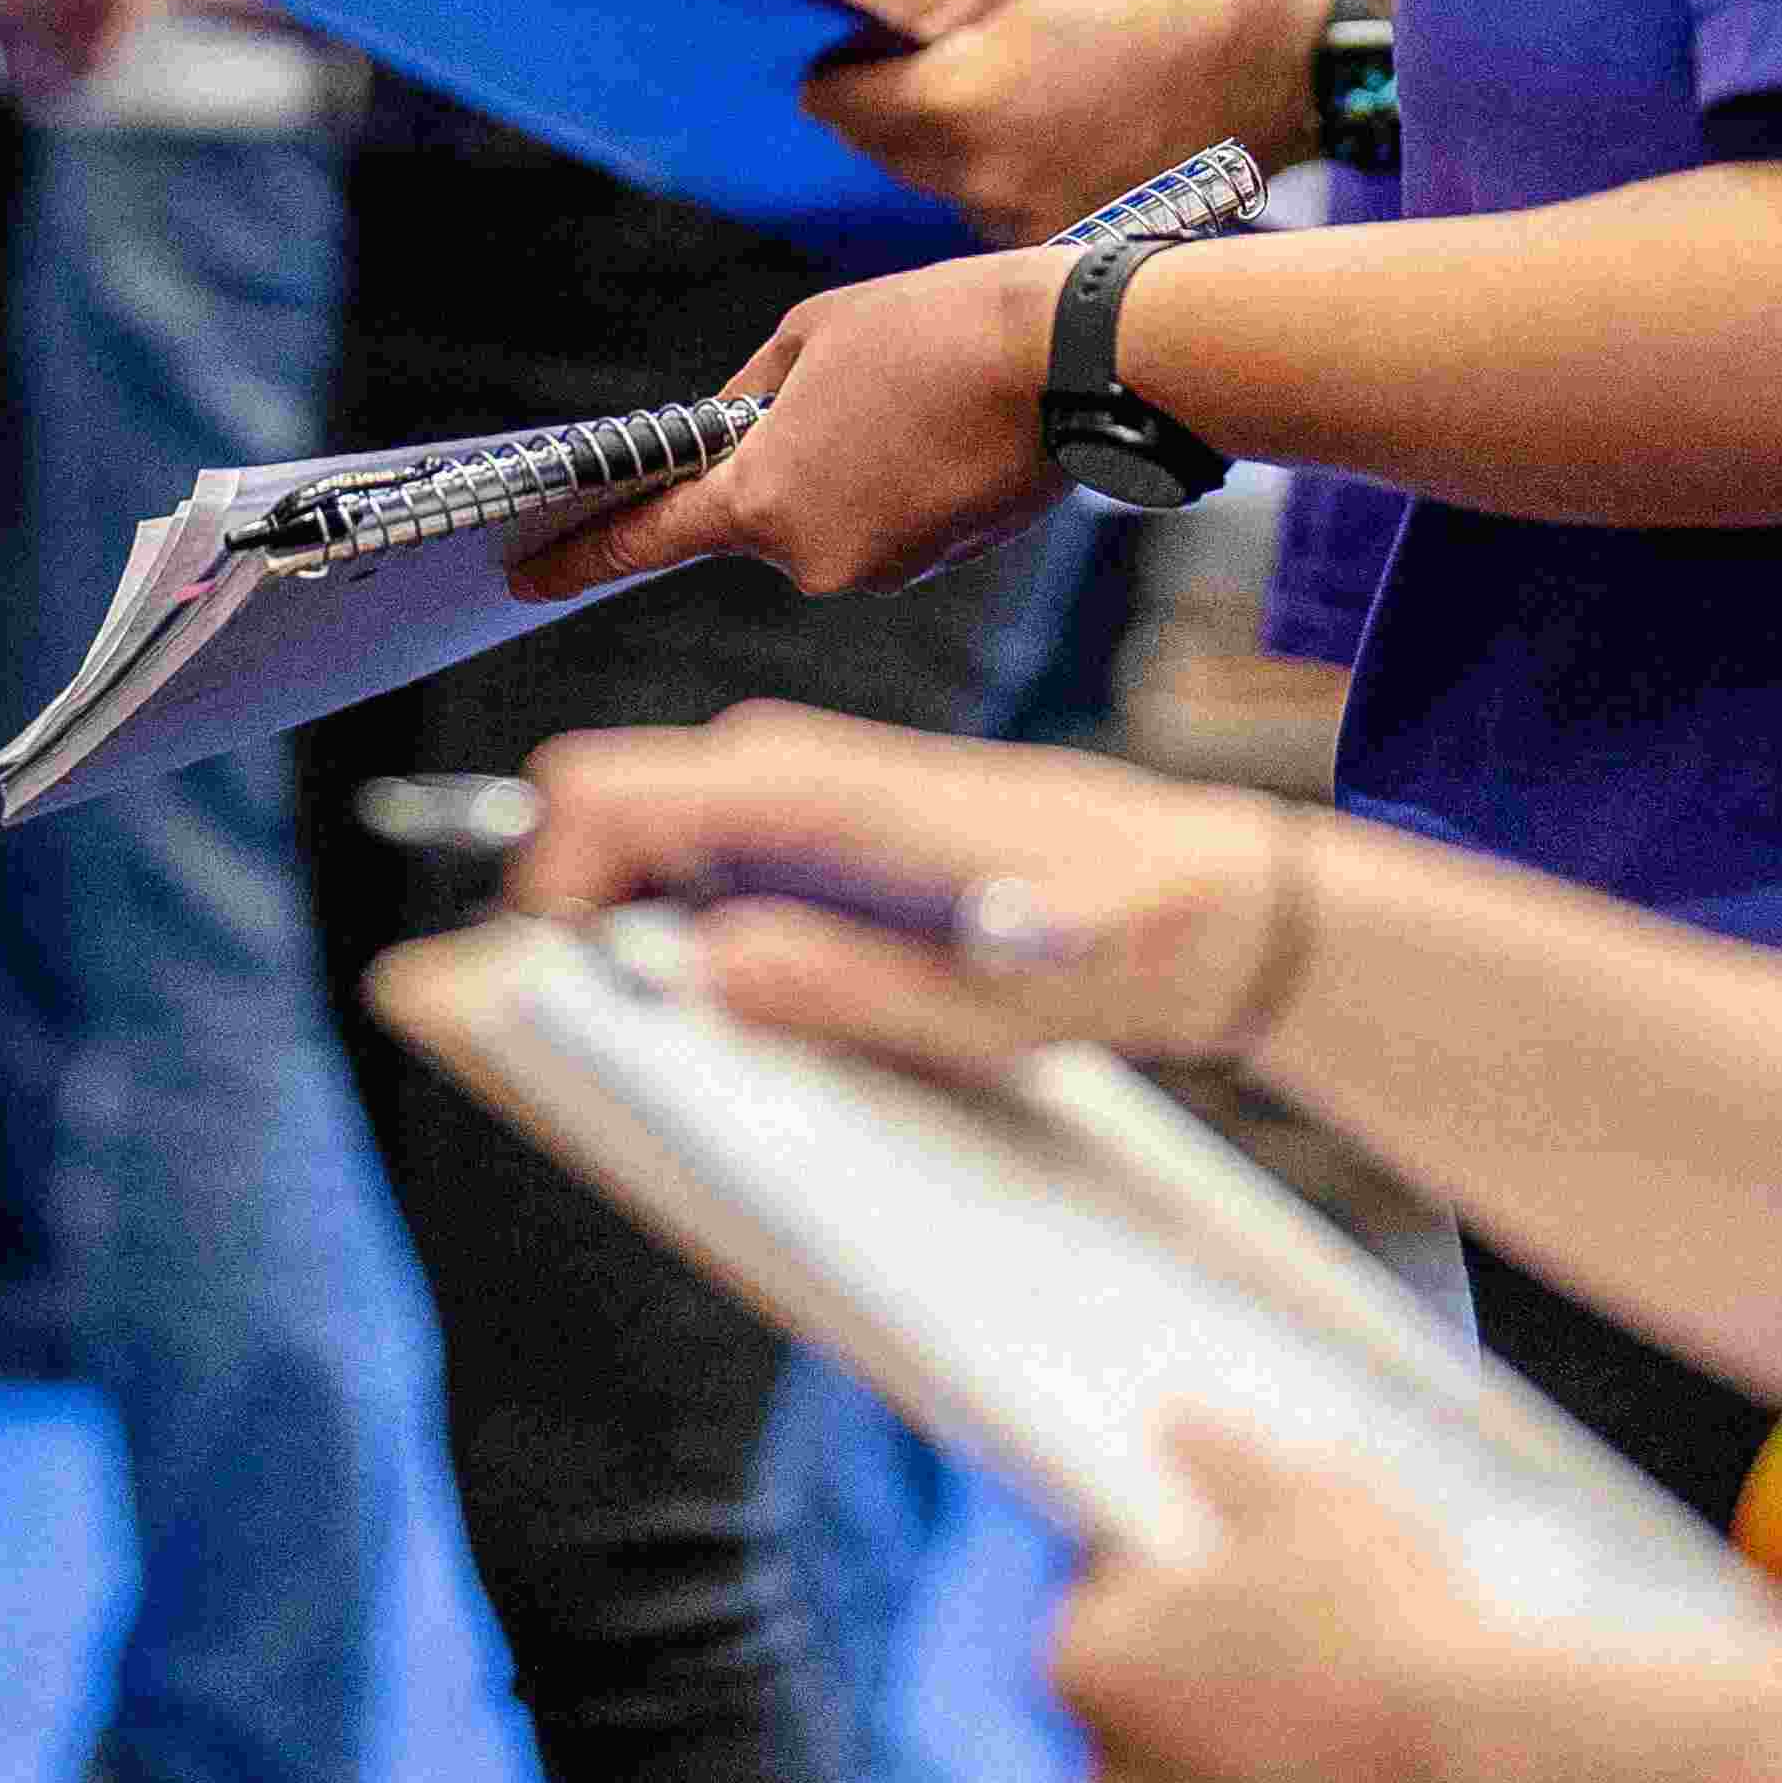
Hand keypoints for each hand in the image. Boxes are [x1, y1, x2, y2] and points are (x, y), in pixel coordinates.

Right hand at [506, 705, 1298, 1074]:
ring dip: (653, 916)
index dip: (558, 877)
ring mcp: (825, 781)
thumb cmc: (1128, 939)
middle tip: (638, 1019)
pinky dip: (710, 910)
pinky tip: (784, 983)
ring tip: (724, 1015)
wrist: (1223, 900)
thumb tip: (703, 969)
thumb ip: (845, 987)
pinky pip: (728, 845)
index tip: (560, 974)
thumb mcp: (998, 1002)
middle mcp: (813, 763)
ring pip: (668, 826)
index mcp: (837, 793)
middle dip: (592, 905)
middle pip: (622, 801)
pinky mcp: (843, 815)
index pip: (626, 791)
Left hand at [522, 249, 1069, 606]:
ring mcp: (878, 571)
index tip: (527, 574)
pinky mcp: (934, 567)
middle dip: (778, 464)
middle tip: (842, 392)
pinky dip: (888, 485)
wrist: (1072, 360)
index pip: (649, 538)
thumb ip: (749, 399)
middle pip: (758, 518)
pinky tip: (931, 431)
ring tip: (905, 399)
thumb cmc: (937, 329)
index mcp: (763, 498)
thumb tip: (726, 433)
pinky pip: (879, 526)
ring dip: (843, 469)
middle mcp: (812, 558)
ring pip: (824, 521)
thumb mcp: (812, 335)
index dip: (583, 555)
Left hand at [796, 0, 1337, 238]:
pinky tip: (1060, 137)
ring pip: (944, 185)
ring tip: (1018, 99)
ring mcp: (1030, 224)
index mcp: (958, 99)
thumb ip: (932, 27)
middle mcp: (982, 178)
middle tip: (927, 67)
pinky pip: (1005, 211)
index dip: (836, 73)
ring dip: (955, 147)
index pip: (837, 103)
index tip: (844, 56)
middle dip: (893, 108)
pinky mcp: (1076, 246)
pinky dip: (1012, 178)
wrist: (1276, 58)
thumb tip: (869, 52)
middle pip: (885, 149)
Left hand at [1046, 1428, 1781, 1782]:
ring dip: (1257, 1782)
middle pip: (1143, 1726)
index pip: (1094, 1610)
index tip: (1223, 1572)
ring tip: (1352, 1727)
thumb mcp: (1305, 1493)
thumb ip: (1221, 1458)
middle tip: (1294, 1649)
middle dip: (1202, 1692)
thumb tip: (1179, 1428)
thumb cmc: (1387, 1626)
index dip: (1162, 1583)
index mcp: (1091, 1672)